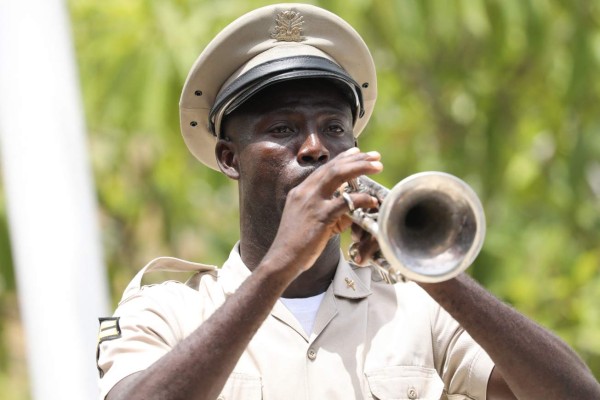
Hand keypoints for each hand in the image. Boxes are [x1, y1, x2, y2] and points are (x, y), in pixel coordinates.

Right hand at [269, 147, 382, 275]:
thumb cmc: (296, 244)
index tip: (357, 152)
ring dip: (360, 168)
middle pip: (334, 167)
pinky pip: (345, 202)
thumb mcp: (309, 221)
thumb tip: (349, 209)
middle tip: (375, 156)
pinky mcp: (320, 216)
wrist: (282, 259)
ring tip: (377, 166)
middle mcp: (305, 192)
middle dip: (357, 159)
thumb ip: (328, 211)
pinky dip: (361, 199)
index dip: (343, 158)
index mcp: (301, 191)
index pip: (324, 168)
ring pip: (338, 175)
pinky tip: (372, 200)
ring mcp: (312, 202)